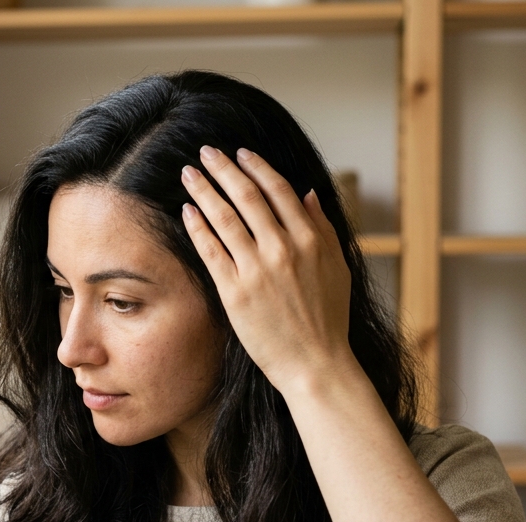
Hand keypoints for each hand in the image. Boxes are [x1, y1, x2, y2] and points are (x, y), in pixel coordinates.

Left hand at [179, 146, 356, 396]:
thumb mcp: (338, 268)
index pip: (278, 190)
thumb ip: (323, 228)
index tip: (240, 153)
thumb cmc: (328, 319)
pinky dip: (198, 226)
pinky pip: (211, 250)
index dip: (256, 166)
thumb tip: (306, 194)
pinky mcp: (235, 293)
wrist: (315, 364)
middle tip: (205, 153)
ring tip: (190, 173)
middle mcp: (283, 249)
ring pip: (225, 218)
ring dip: (204, 190)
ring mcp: (257, 271)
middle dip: (223, 169)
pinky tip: (187, 210)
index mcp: (311, 240)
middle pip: (247, 196)